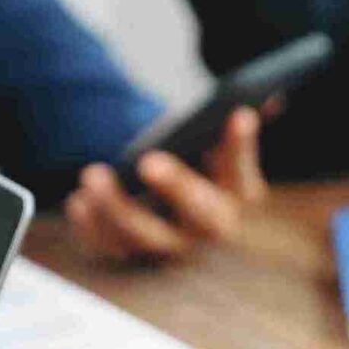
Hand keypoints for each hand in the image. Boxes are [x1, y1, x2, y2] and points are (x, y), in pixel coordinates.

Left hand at [65, 106, 265, 264]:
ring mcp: (171, 245)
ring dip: (118, 209)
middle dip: (177, 187)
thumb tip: (268, 96)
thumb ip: (231, 125)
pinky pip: (112, 246)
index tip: (239, 114)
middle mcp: (211, 228)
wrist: (156, 190)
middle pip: (202, 216)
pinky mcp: (132, 252)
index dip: (242, 145)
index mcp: (239, 193)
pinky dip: (93, 227)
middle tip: (149, 161)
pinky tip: (79, 201)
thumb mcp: (209, 136)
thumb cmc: (189, 154)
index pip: (244, 170)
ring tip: (93, 176)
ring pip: (147, 237)